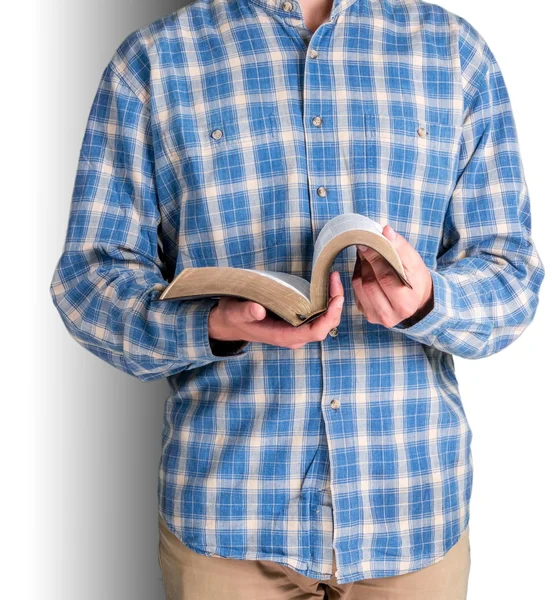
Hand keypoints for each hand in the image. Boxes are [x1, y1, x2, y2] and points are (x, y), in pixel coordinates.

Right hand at [208, 271, 344, 348]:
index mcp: (282, 336)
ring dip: (332, 301)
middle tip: (335, 278)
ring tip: (333, 278)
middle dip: (335, 304)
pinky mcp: (296, 321)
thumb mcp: (234, 313)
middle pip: (325, 326)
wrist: (228, 323)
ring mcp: (296, 330)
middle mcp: (294, 336)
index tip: (335, 297)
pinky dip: (325, 300)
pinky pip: (318, 314)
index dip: (329, 317)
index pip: (314, 332)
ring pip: (324, 320)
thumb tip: (258, 310)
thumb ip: (245, 312)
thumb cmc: (231, 318)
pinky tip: (325, 284)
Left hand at [352, 224, 433, 327]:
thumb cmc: (416, 280)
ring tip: (366, 257)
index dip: (374, 258)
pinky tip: (365, 269)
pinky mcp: (367, 314)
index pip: (385, 278)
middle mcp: (389, 316)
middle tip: (366, 247)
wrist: (417, 300)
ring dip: (360, 268)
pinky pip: (355, 292)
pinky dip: (358, 277)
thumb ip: (400, 246)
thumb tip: (386, 230)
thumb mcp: (414, 262)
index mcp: (405, 304)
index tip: (366, 243)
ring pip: (359, 287)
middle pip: (369, 283)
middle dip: (366, 262)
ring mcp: (375, 317)